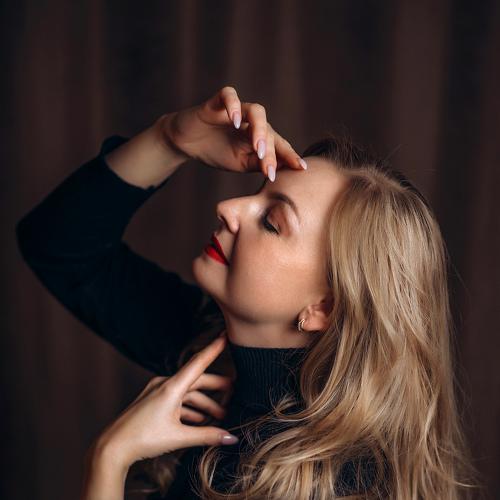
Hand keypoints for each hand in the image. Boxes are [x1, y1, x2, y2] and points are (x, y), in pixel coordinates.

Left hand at [92, 333, 237, 469]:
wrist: (112, 447)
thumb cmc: (143, 439)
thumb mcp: (179, 437)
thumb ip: (207, 436)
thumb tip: (231, 437)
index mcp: (171, 387)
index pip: (198, 363)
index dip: (214, 349)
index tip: (226, 335)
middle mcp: (164, 384)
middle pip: (197, 380)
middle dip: (216, 386)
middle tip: (235, 389)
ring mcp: (157, 391)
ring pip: (187, 392)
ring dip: (203, 402)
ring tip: (219, 415)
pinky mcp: (152, 401)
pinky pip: (177, 399)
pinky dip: (190, 407)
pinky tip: (199, 420)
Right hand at [159, 85, 307, 180]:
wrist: (187, 142)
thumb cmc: (216, 151)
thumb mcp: (240, 163)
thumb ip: (259, 164)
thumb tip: (280, 169)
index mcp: (259, 137)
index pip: (278, 145)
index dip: (290, 156)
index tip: (301, 169)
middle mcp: (252, 121)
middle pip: (269, 131)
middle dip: (271, 152)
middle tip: (269, 169)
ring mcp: (237, 109)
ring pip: (257, 112)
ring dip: (259, 130)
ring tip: (257, 147)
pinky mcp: (218, 101)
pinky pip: (229, 96)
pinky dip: (234, 107)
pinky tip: (236, 122)